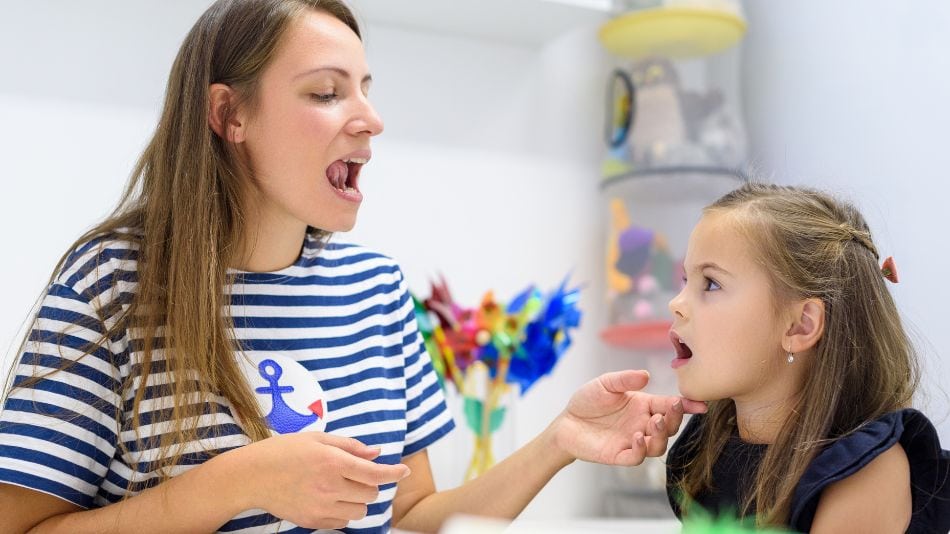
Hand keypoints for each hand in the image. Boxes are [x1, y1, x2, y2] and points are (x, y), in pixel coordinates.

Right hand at [239, 432, 410, 529]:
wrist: (251, 476)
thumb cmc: (283, 452)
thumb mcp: (317, 439)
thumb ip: (350, 446)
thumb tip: (377, 453)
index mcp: (333, 463)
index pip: (375, 473)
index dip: (394, 472)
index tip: (404, 471)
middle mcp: (330, 487)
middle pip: (370, 493)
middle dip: (369, 482)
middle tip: (352, 473)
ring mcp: (321, 507)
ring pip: (360, 510)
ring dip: (358, 498)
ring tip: (339, 486)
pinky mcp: (313, 521)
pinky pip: (343, 521)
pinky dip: (344, 511)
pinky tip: (329, 498)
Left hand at [550, 370, 705, 465]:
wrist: (566, 422)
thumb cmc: (588, 401)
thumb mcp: (606, 383)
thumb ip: (625, 379)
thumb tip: (646, 375)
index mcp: (644, 405)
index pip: (670, 406)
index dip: (687, 406)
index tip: (700, 405)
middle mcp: (643, 424)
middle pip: (670, 427)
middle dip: (674, 420)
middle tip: (667, 412)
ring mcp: (633, 441)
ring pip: (659, 445)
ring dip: (661, 435)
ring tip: (653, 423)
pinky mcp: (619, 455)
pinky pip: (638, 457)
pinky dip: (642, 449)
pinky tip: (638, 437)